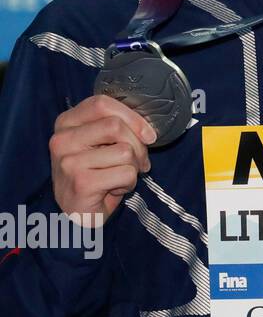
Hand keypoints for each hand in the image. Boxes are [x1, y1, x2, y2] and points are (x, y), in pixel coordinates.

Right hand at [50, 95, 155, 221]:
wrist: (80, 213)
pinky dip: (129, 183)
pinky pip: (126, 173)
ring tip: (119, 176)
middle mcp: (61, 140)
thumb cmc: (95, 173)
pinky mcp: (81, 183)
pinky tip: (114, 189)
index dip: (131, 117)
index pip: (101, 103)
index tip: (147, 134)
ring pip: (125, 151)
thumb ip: (115, 126)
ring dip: (133, 167)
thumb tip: (148, 130)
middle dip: (137, 145)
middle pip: (115, 126)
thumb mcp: (101, 143)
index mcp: (65, 123)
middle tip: (137, 161)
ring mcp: (68, 162)